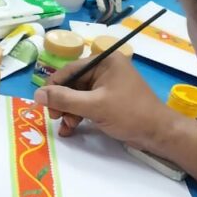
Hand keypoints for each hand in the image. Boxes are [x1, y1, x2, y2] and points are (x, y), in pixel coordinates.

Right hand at [34, 54, 172, 147]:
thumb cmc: (130, 114)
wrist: (160, 134)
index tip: (42, 103)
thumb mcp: (94, 106)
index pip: (69, 70)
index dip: (53, 86)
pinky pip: (86, 104)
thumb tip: (36, 94)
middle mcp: (105, 70)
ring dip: (68, 111)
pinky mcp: (108, 100)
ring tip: (66, 126)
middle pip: (72, 83)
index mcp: (104, 62)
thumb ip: (64, 99)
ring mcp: (107, 85)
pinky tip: (70, 129)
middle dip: (62, 102)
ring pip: (77, 96)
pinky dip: (77, 115)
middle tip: (55, 117)